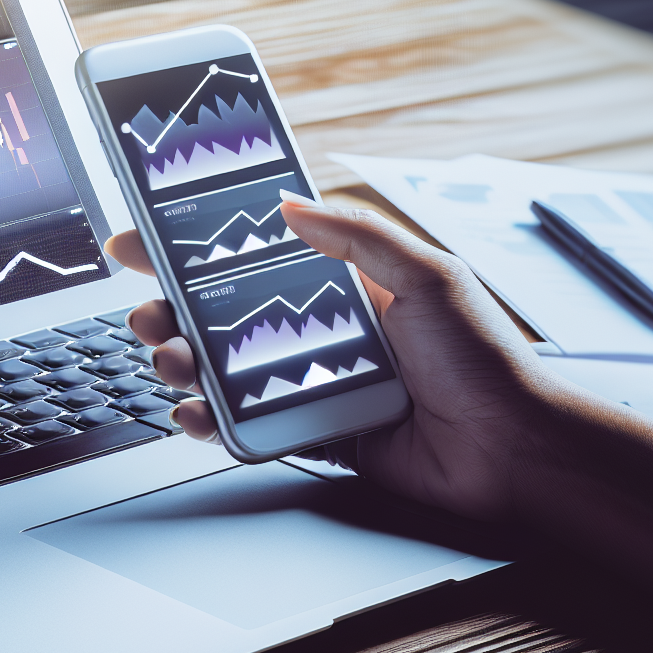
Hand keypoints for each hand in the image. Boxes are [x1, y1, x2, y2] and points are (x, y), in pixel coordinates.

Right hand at [108, 194, 652, 632]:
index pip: (248, 255)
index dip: (188, 247)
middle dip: (166, 313)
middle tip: (145, 315)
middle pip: (215, 316)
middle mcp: (315, 331)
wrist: (512, 450)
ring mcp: (307, 383)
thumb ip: (358, 236)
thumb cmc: (486, 361)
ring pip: (218, 371)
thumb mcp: (429, 275)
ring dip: (178, 364)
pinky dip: (206, 422)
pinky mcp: (310, 434)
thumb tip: (289, 203)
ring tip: (171, 363)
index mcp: (339, 284)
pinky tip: (192, 414)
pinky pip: (242, 426)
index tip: (140, 241)